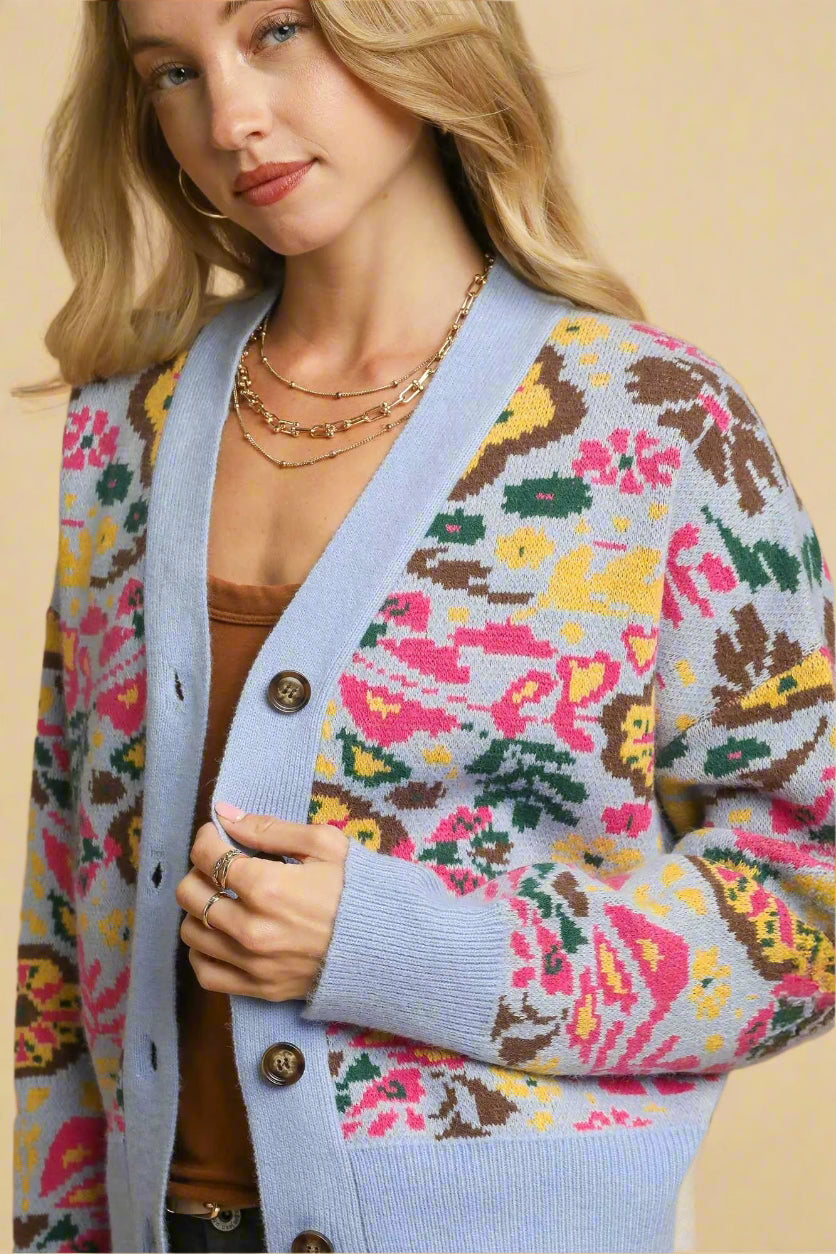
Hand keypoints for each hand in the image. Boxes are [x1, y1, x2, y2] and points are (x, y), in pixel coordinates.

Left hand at [174, 803, 349, 1001]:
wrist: (386, 946)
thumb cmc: (356, 889)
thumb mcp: (324, 845)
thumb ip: (269, 828)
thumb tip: (223, 814)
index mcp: (266, 887)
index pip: (206, 856)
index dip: (206, 838)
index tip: (218, 835)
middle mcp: (250, 928)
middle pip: (189, 894)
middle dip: (199, 871)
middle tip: (220, 866)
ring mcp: (252, 963)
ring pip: (190, 933)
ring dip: (198, 910)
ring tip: (222, 899)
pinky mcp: (257, 988)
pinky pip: (205, 973)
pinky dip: (202, 952)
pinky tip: (219, 936)